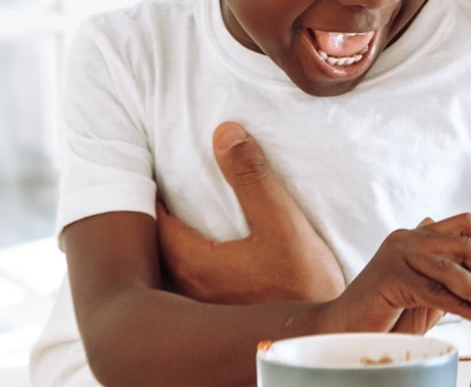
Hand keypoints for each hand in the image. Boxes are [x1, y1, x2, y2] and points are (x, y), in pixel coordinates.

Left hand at [156, 121, 344, 304]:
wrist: (320, 337)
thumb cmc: (303, 286)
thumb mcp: (284, 224)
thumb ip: (253, 178)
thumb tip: (225, 132)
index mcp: (195, 263)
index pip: (155, 222)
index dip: (151, 195)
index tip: (153, 172)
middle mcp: (189, 289)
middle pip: (156, 248)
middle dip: (157, 220)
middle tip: (162, 191)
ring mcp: (201, 307)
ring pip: (170, 270)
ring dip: (171, 246)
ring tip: (182, 221)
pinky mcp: (217, 319)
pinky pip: (188, 287)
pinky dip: (187, 267)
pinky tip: (209, 258)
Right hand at [381, 217, 470, 335]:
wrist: (345, 329)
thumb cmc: (389, 314)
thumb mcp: (435, 293)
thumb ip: (465, 278)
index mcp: (418, 236)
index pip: (464, 225)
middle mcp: (407, 239)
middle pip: (463, 243)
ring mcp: (396, 255)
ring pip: (450, 267)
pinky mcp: (389, 278)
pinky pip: (434, 291)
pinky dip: (462, 305)